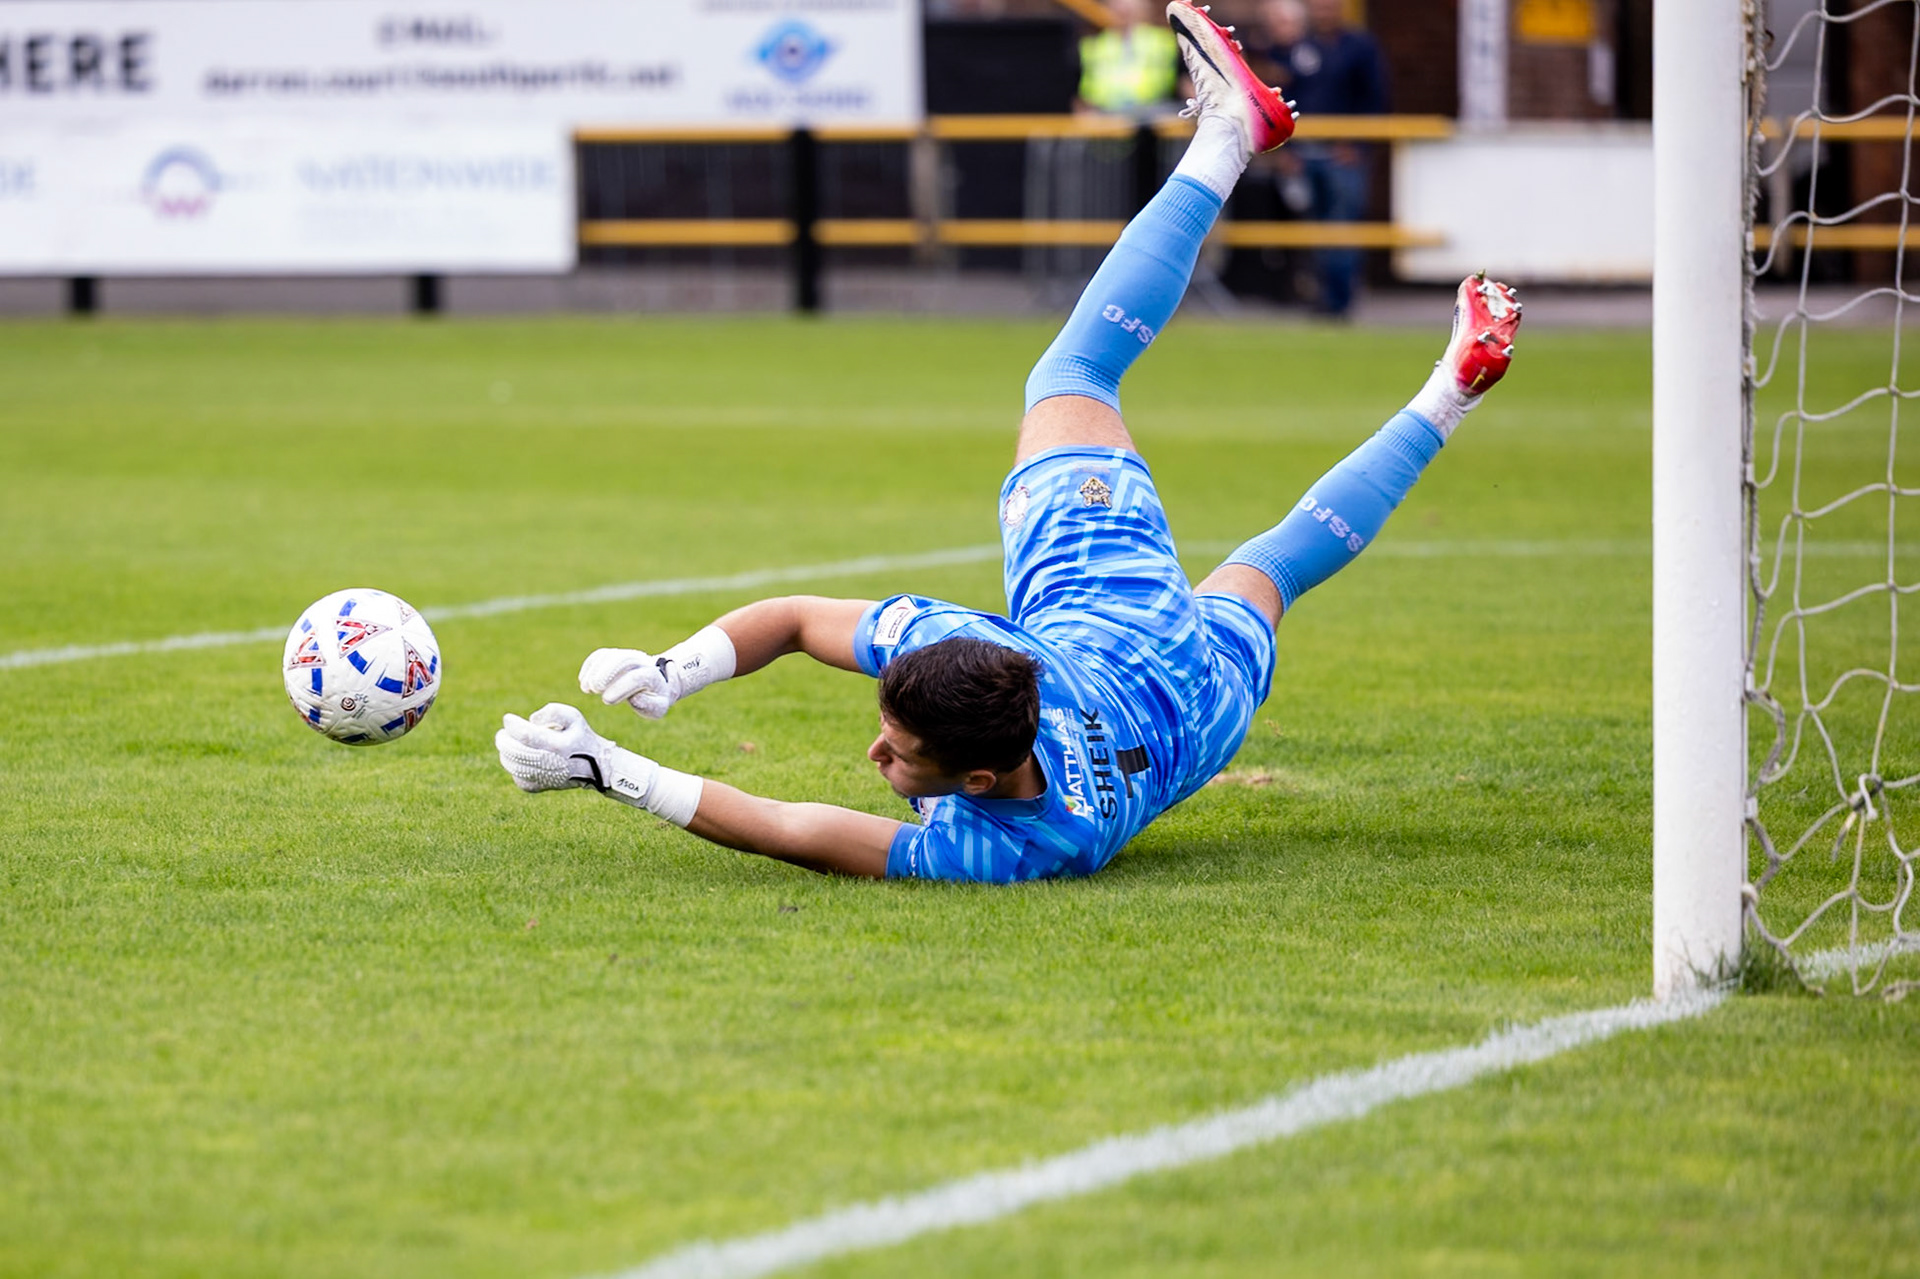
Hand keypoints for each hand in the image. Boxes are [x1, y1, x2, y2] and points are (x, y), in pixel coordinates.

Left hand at [496, 702, 624, 793]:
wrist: (596, 767)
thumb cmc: (581, 737)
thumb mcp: (573, 716)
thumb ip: (552, 711)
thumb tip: (531, 720)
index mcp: (557, 745)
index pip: (525, 735)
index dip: (512, 725)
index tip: (508, 718)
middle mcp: (549, 763)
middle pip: (514, 752)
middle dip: (504, 740)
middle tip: (503, 733)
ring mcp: (543, 778)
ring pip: (513, 766)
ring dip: (507, 753)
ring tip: (510, 744)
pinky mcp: (540, 787)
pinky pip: (518, 778)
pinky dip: (514, 767)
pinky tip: (521, 760)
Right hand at [580, 647, 676, 718]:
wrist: (656, 680)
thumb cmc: (654, 699)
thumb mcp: (657, 707)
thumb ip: (648, 705)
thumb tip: (633, 697)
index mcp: (653, 675)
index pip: (637, 677)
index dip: (620, 687)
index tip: (607, 700)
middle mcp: (641, 661)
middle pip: (624, 660)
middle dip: (606, 673)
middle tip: (595, 689)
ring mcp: (627, 655)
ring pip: (611, 655)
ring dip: (595, 670)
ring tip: (587, 688)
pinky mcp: (615, 654)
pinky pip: (601, 654)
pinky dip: (590, 665)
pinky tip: (583, 680)